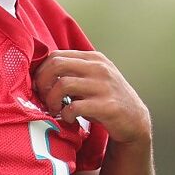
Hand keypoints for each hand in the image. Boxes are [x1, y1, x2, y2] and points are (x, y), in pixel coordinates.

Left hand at [32, 50, 150, 143]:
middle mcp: (99, 68)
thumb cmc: (107, 99)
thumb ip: (73, 73)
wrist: (134, 119)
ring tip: (55, 110)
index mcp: (94, 58)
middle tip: (44, 99)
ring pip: (63, 84)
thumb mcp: (93, 79)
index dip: (41, 72)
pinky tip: (69, 118)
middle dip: (43, 83)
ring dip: (52, 100)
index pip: (56, 55)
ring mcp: (104, 86)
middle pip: (57, 65)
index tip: (39, 87)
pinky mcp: (107, 106)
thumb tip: (41, 76)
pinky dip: (66, 114)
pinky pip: (75, 107)